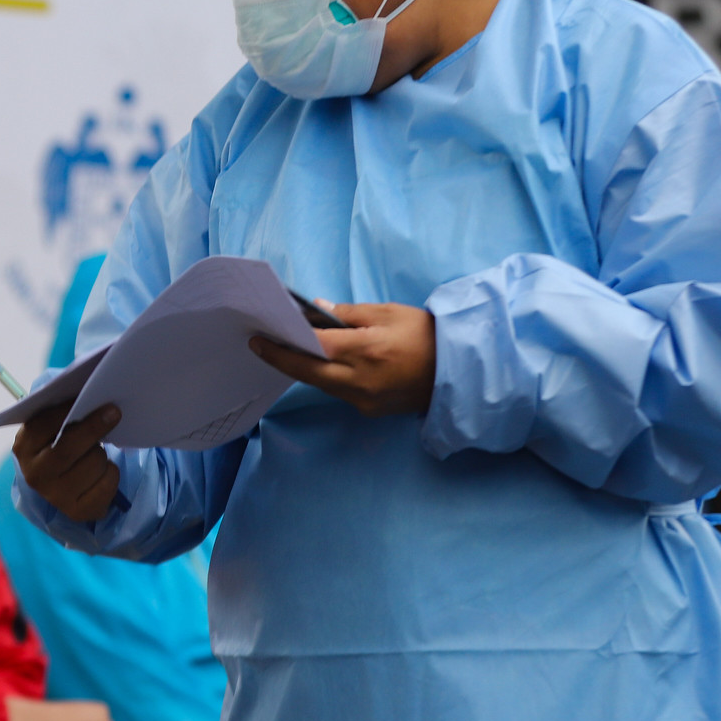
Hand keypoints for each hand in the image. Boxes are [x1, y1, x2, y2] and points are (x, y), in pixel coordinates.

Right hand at [13, 402, 121, 521]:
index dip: (68, 410)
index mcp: (23, 447)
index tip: (91, 396)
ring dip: (102, 453)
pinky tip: (101, 471)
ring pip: (93, 463)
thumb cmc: (60, 443)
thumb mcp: (51, 427)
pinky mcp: (78, 511)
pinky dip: (111, 472)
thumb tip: (89, 392)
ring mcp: (55, 496)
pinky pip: (108, 482)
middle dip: (93, 427)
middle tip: (114, 412)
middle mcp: (35, 475)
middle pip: (67, 449)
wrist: (61, 483)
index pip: (43, 425)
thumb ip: (61, 411)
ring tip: (94, 452)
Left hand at [251, 302, 436, 416]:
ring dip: (303, 368)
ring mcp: (365, 400)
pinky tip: (318, 363)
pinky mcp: (370, 410)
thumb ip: (349, 314)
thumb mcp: (389, 313)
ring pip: (322, 384)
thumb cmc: (427, 335)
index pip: (312, 348)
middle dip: (281, 359)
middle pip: (308, 372)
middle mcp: (360, 380)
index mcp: (366, 351)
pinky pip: (339, 392)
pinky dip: (325, 377)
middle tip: (260, 345)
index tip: (260, 337)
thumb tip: (317, 309)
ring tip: (286, 349)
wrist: (460, 371)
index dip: (282, 344)